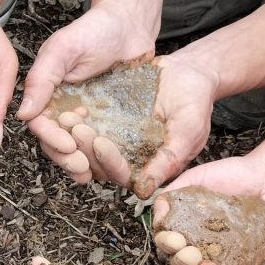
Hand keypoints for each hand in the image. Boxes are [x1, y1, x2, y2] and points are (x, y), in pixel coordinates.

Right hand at [17, 1, 155, 183]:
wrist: (131, 23)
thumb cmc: (95, 30)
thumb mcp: (61, 50)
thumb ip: (41, 80)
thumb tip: (23, 113)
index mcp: (47, 95)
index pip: (41, 125)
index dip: (51, 139)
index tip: (67, 146)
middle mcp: (63, 108)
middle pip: (56, 143)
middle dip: (66, 158)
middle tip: (81, 167)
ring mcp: (86, 116)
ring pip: (77, 148)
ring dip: (82, 163)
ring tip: (91, 173)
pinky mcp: (108, 120)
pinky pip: (102, 143)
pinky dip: (103, 157)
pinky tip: (109, 165)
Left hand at [58, 53, 217, 196]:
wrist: (188, 74)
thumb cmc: (195, 104)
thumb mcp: (188, 132)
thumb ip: (168, 160)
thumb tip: (144, 190)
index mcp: (148, 167)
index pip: (122, 175)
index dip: (109, 162)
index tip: (100, 143)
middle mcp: (128, 157)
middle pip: (100, 163)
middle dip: (86, 147)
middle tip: (76, 128)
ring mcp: (116, 140)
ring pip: (89, 147)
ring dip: (76, 136)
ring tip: (68, 118)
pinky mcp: (107, 123)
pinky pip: (89, 125)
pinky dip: (79, 119)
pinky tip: (71, 107)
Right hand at [152, 156, 264, 264]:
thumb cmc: (234, 175)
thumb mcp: (197, 177)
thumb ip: (173, 192)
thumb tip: (157, 212)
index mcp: (184, 227)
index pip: (167, 242)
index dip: (167, 243)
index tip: (173, 238)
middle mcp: (199, 244)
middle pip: (182, 262)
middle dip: (182, 261)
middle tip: (190, 254)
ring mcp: (222, 256)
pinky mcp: (244, 263)